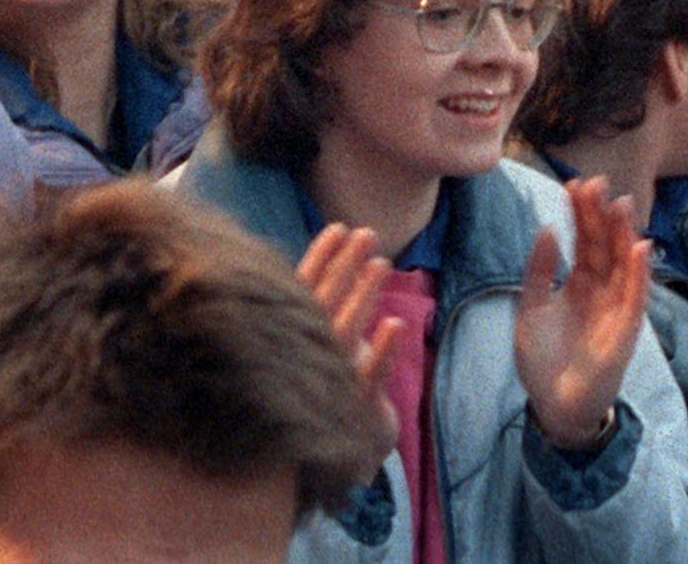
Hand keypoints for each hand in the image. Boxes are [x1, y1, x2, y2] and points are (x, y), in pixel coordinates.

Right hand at [296, 225, 402, 466]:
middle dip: (346, 265)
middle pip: (324, 301)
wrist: (332, 460)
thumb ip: (322, 308)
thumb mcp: (320, 344)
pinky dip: (383, 350)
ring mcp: (329, 381)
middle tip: (368, 233)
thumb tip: (337, 259)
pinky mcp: (356, 408)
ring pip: (345, 331)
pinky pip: (370, 375)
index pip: (303, 288)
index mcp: (292, 336)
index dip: (322, 257)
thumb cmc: (326, 391)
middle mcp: (305, 354)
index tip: (339, 227)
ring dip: (364, 295)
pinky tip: (396, 323)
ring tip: (383, 263)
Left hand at [515, 177, 649, 450]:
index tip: (576, 184)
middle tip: (598, 183)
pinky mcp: (625, 333)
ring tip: (621, 203)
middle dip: (602, 216)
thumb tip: (549, 229)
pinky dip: (640, 274)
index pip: (583, 242)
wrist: (552, 406)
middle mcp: (600, 294)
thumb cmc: (542, 359)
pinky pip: (635, 299)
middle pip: (604, 247)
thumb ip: (540, 270)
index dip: (581, 214)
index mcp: (578, 285)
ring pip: (623, 266)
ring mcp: (614, 311)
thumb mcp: (531, 305)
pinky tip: (640, 247)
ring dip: (624, 235)